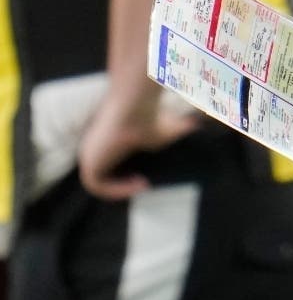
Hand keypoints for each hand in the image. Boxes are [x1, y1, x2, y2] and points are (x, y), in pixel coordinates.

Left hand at [78, 90, 199, 199]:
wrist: (136, 109)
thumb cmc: (150, 117)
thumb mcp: (166, 130)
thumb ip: (176, 133)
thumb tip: (198, 126)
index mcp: (105, 145)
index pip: (109, 169)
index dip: (125, 179)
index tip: (146, 179)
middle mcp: (92, 150)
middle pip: (103, 178)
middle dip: (123, 185)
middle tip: (144, 184)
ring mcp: (87, 157)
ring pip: (99, 185)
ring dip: (121, 190)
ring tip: (142, 185)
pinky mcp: (88, 165)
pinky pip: (98, 187)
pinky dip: (117, 190)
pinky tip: (138, 183)